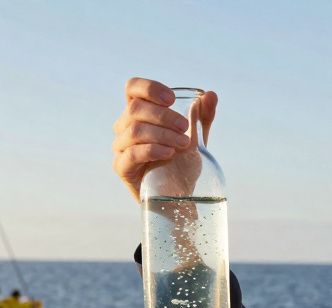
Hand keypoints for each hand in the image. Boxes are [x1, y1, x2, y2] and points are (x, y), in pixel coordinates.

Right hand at [112, 77, 217, 200]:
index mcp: (139, 113)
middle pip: (135, 109)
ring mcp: (120, 147)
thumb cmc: (182, 162)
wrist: (178, 196)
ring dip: (163, 134)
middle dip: (164, 116)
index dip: (149, 88)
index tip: (172, 99)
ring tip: (183, 144)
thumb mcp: (196, 137)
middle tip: (186, 128)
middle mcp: (124, 127)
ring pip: (135, 130)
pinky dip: (152, 150)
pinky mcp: (121, 167)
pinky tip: (169, 153)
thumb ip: (203, 116)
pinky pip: (131, 154)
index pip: (133, 88)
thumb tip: (211, 95)